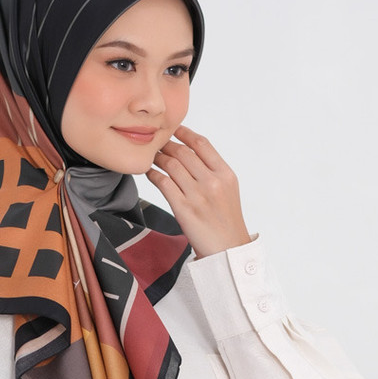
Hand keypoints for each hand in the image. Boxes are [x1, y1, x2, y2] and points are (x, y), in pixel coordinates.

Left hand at [146, 125, 253, 257]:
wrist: (227, 249)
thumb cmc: (225, 219)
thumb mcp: (228, 189)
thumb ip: (212, 170)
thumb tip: (190, 150)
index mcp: (226, 174)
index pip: (202, 144)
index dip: (184, 133)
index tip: (173, 129)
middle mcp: (213, 182)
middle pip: (184, 152)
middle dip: (167, 145)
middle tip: (157, 144)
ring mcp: (198, 195)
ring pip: (171, 165)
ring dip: (158, 158)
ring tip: (151, 157)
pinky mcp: (184, 209)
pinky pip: (163, 183)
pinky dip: (153, 174)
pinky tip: (149, 173)